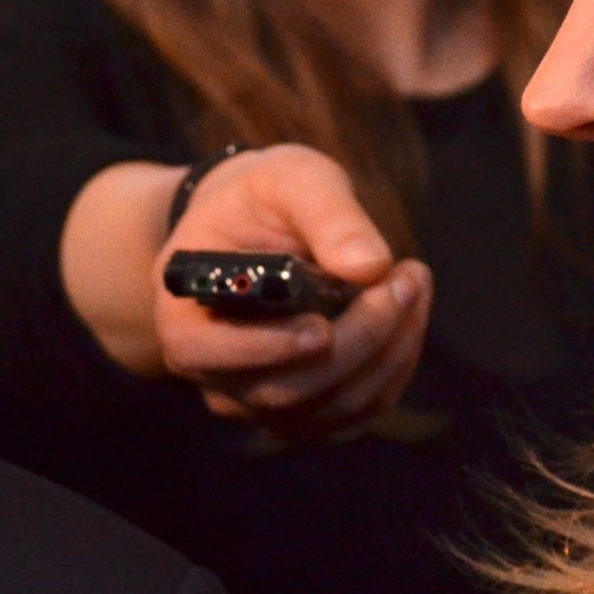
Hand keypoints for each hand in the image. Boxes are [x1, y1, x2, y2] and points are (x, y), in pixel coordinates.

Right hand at [154, 145, 429, 439]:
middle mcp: (213, 373)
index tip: (322, 329)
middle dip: (357, 339)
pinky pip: (358, 412)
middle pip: (285, 389)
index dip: (265, 349)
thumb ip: (326, 213)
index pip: (203, 354)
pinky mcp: (306, 413)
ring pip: (332, 409)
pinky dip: (395, 367)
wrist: (260, 229)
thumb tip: (369, 265)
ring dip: (389, 352)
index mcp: (182, 315)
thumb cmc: (264, 201)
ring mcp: (259, 401)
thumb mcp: (288, 180)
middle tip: (404, 278)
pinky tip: (407, 315)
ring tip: (412, 283)